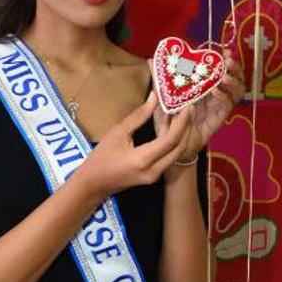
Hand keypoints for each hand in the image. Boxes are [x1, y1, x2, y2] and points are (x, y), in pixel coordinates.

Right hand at [76, 92, 194, 201]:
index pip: (171, 139)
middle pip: (179, 147)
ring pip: (176, 153)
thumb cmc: (101, 157)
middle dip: (186, 127)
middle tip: (188, 107)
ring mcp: (156, 175)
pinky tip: (170, 125)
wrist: (93, 184)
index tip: (187, 105)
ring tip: (181, 113)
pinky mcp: (155, 175)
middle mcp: (154, 170)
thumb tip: (155, 97)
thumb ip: (139, 116)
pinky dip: (172, 141)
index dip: (182, 122)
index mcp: (143, 160)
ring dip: (181, 134)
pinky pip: (169, 156)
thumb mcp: (117, 133)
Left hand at [152, 47, 245, 159]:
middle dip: (233, 65)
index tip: (221, 50)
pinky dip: (225, 96)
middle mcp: (214, 90)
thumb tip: (150, 59)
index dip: (221, 57)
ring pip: (236, 87)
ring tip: (224, 75)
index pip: (217, 66)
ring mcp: (219, 102)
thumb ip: (159, 79)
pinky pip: (229, 104)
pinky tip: (216, 92)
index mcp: (203, 83)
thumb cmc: (169, 119)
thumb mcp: (163, 97)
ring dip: (234, 79)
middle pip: (233, 74)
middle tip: (227, 60)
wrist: (174, 142)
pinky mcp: (221, 115)